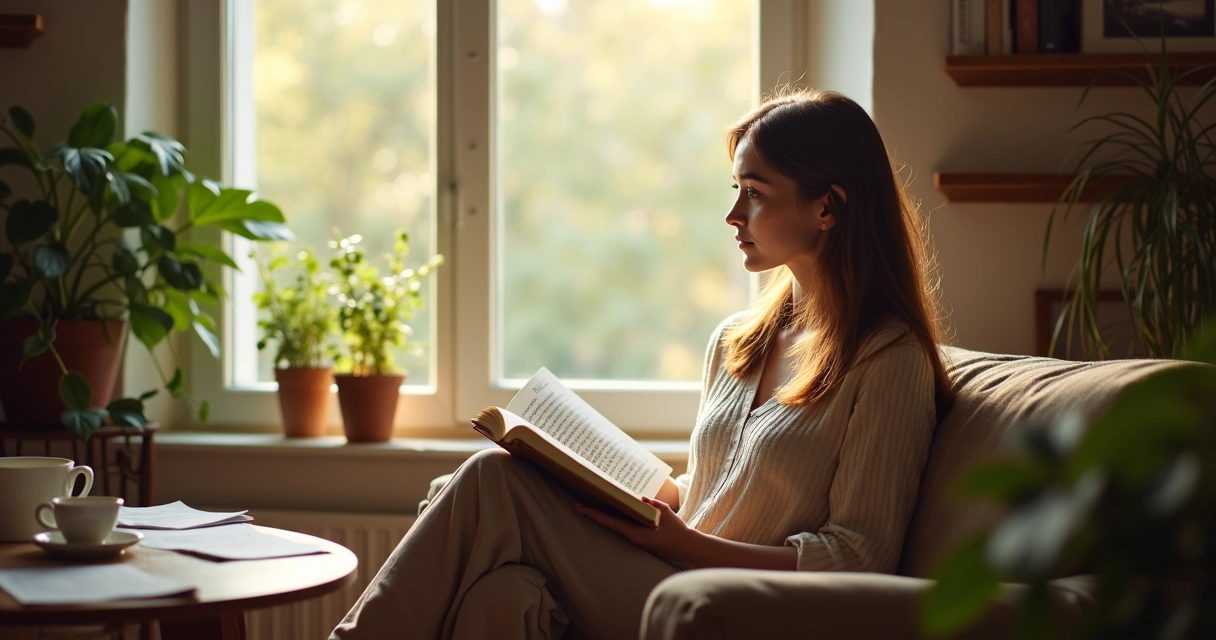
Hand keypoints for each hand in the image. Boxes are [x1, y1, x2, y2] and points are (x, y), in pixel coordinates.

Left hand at [574, 497, 702, 566]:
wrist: (687, 547)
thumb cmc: (677, 531)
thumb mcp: (665, 513)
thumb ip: (650, 504)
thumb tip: (639, 498)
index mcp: (635, 533)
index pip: (609, 522)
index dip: (593, 514)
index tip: (579, 508)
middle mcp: (632, 537)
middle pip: (609, 522)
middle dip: (595, 512)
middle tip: (578, 502)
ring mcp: (636, 538)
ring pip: (617, 524)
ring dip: (605, 514)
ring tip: (592, 501)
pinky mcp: (641, 537)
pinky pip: (626, 525)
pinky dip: (618, 516)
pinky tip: (614, 507)